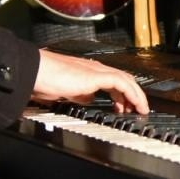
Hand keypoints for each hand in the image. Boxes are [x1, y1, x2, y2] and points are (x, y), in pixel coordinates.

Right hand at [33, 50, 148, 113]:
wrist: (38, 72)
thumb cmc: (45, 79)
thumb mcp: (67, 91)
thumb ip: (80, 94)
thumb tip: (88, 100)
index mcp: (88, 72)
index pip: (113, 80)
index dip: (123, 93)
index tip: (125, 106)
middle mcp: (95, 69)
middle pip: (123, 78)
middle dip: (133, 94)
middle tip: (137, 109)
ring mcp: (96, 71)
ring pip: (126, 79)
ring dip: (136, 95)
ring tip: (141, 109)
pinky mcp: (97, 75)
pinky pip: (122, 83)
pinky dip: (132, 93)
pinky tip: (135, 104)